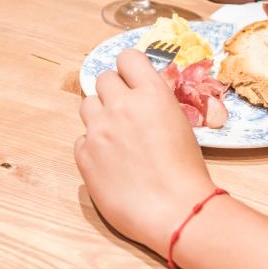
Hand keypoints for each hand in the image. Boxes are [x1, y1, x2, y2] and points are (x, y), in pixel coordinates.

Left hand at [75, 50, 214, 256]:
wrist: (176, 211)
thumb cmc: (186, 172)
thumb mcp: (179, 124)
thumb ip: (155, 105)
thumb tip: (141, 98)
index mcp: (151, 93)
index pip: (127, 58)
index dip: (129, 70)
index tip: (132, 82)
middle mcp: (121, 105)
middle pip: (103, 79)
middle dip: (113, 93)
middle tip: (125, 114)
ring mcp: (99, 130)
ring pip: (87, 105)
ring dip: (99, 116)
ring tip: (116, 139)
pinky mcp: (84, 155)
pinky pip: (81, 139)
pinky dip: (92, 147)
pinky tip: (110, 163)